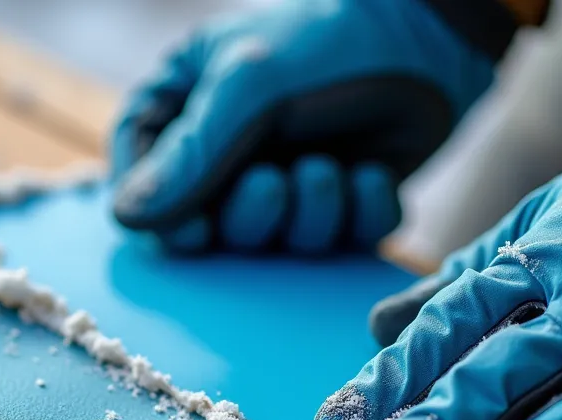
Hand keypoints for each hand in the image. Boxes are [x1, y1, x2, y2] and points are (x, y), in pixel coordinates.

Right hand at [108, 0, 494, 253]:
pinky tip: (371, 175)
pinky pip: (342, 242)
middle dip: (249, 217)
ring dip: (308, 216)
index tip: (194, 229)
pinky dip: (359, 216)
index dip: (163, 214)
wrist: (432, 35)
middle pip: (207, 226)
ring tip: (331, 169)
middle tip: (274, 183)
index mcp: (186, 106)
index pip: (137, 174)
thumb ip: (192, 153)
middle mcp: (231, 149)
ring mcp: (288, 178)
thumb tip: (129, 219)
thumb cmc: (327, 43)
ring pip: (278, 242)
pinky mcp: (346, 202)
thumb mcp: (250, 85)